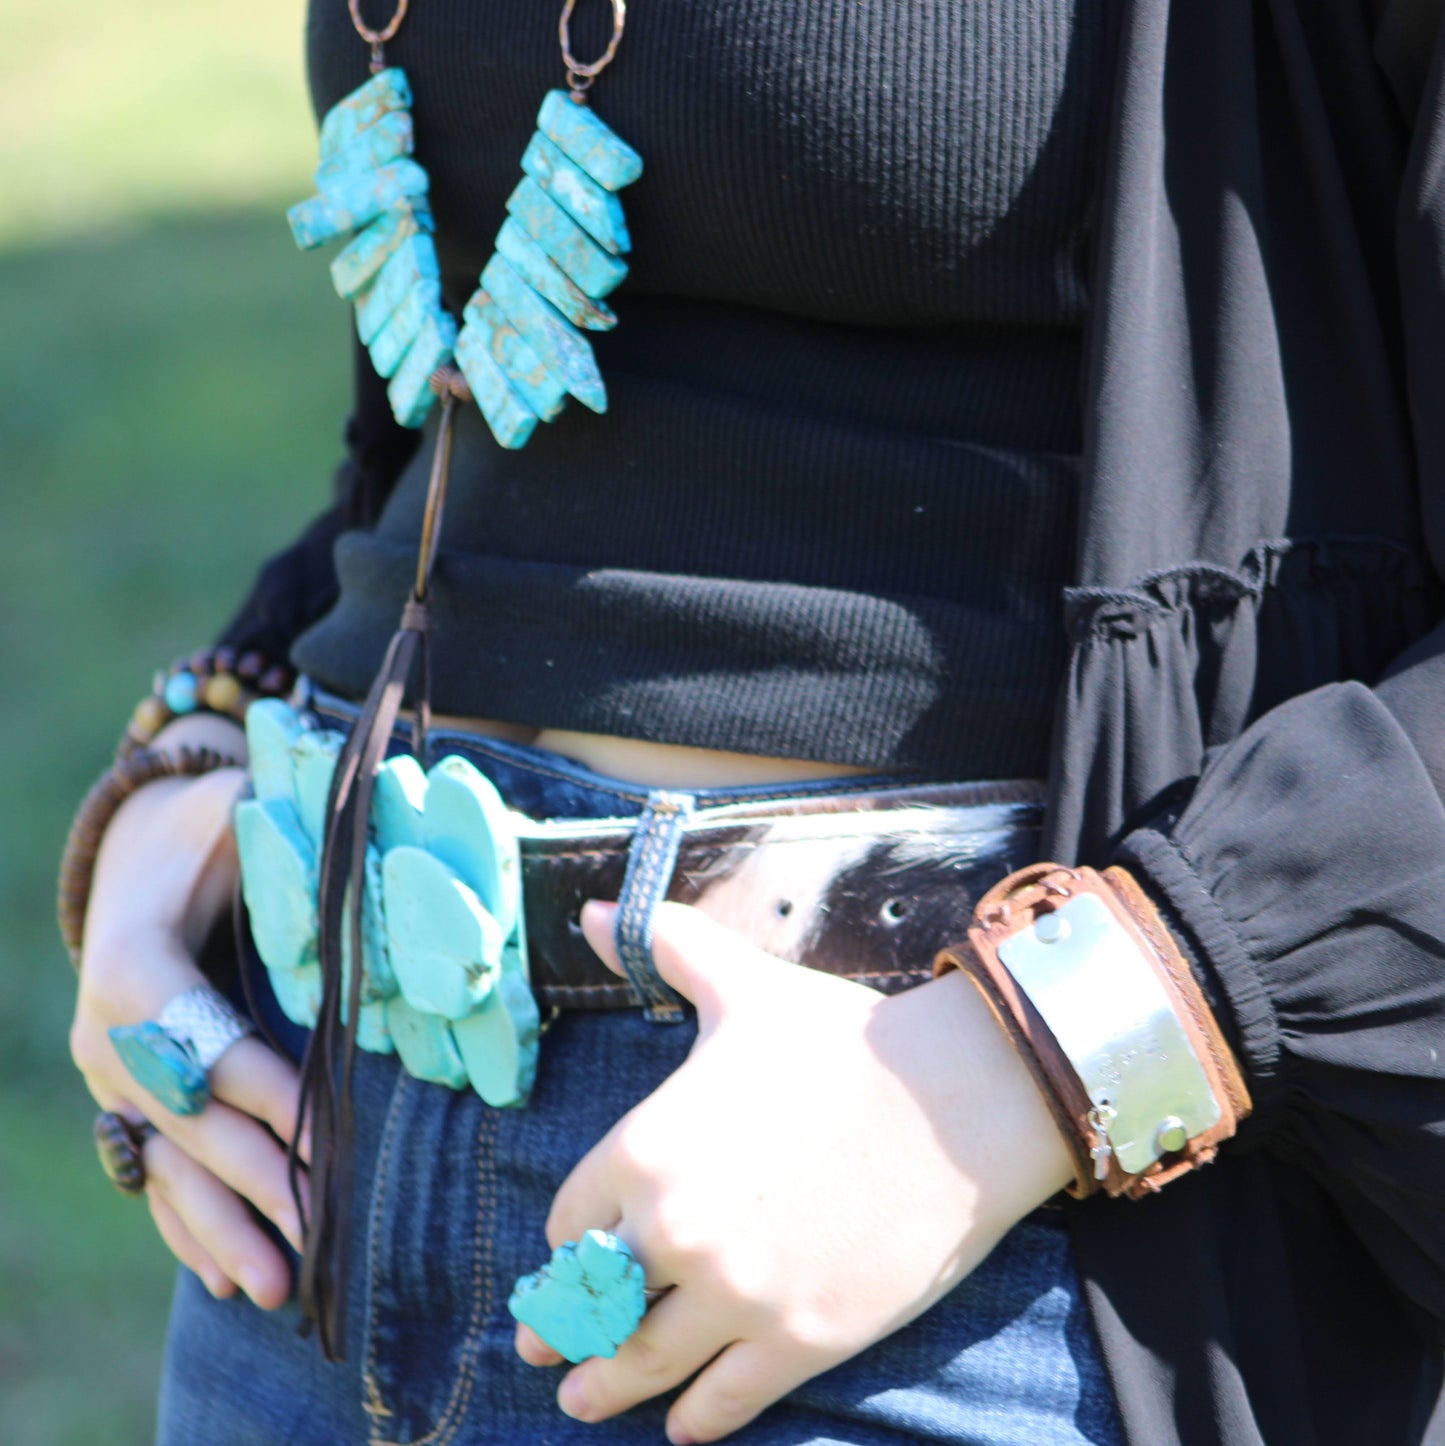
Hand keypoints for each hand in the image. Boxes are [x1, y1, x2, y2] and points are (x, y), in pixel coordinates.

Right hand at [69, 758, 306, 1307]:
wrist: (138, 851)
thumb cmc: (206, 829)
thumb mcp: (239, 815)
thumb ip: (288, 845)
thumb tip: (369, 865)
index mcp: (134, 963)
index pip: (205, 1045)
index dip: (265, 1094)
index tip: (324, 1142)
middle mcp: (107, 1032)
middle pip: (189, 1120)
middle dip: (257, 1181)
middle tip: (317, 1235)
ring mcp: (109, 1077)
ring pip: (168, 1164)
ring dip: (221, 1228)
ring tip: (276, 1288)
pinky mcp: (123, 1100)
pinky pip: (152, 1172)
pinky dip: (187, 1226)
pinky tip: (223, 1278)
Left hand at [515, 901, 1073, 1443]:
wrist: (959, 1096)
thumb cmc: (844, 1037)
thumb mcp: (741, 983)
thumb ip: (662, 946)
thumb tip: (594, 912)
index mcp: (646, 1148)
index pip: (569, 1221)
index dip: (567, 1240)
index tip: (570, 1253)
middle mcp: (676, 1230)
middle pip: (593, 1304)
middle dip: (564, 1330)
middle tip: (546, 1352)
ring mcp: (739, 1294)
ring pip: (644, 1365)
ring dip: (604, 1390)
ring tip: (581, 1404)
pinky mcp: (802, 1339)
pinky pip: (726, 1402)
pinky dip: (695, 1420)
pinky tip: (681, 1425)